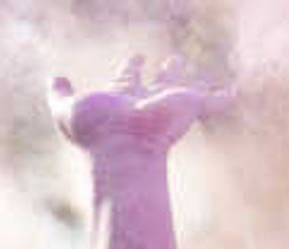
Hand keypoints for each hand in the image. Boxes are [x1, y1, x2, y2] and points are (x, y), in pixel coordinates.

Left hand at [49, 55, 228, 158]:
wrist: (123, 150)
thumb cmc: (95, 134)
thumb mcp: (67, 109)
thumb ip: (60, 94)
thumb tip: (54, 77)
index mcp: (123, 100)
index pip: (128, 80)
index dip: (131, 69)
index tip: (135, 57)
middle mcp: (148, 102)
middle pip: (160, 82)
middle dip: (167, 72)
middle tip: (173, 61)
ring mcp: (169, 106)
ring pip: (186, 88)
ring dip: (195, 81)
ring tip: (202, 73)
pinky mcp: (189, 108)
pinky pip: (212, 101)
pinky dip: (224, 98)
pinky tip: (234, 92)